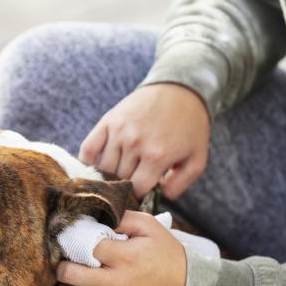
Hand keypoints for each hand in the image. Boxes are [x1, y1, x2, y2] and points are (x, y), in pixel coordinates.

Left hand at [56, 211, 186, 285]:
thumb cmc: (169, 257)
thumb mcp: (151, 228)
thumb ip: (123, 218)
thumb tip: (94, 215)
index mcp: (125, 257)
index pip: (83, 245)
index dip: (74, 239)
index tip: (73, 238)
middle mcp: (116, 284)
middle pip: (68, 274)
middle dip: (63, 263)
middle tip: (67, 258)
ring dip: (70, 284)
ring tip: (78, 275)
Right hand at [79, 83, 209, 198]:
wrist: (179, 90)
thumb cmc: (190, 127)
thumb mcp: (197, 159)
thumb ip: (180, 185)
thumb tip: (158, 196)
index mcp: (156, 156)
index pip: (136, 190)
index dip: (140, 196)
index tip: (143, 193)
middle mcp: (134, 144)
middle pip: (119, 180)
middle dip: (125, 187)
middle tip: (131, 185)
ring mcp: (119, 131)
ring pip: (103, 168)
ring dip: (109, 176)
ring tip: (118, 177)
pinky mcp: (108, 120)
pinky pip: (88, 148)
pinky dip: (88, 162)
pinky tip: (96, 168)